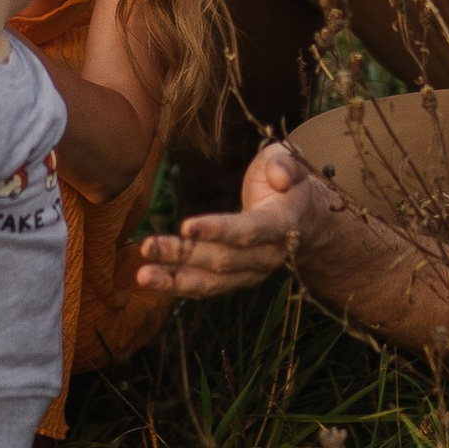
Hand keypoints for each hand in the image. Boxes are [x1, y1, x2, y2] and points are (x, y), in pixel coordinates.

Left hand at [133, 141, 324, 299]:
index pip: (250, 230)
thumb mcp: (290, 161)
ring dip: (176, 280)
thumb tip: (280, 176)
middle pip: (224, 260)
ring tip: (143, 275)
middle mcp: (269, 255)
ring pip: (213, 281)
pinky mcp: (237, 279)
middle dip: (185, 254)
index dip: (219, 230)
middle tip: (148, 246)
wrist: (305, 220)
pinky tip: (151, 278)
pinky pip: (207, 287)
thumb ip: (285, 164)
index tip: (186, 226)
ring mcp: (253, 272)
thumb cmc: (288, 182)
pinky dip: (179, 285)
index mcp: (283, 223)